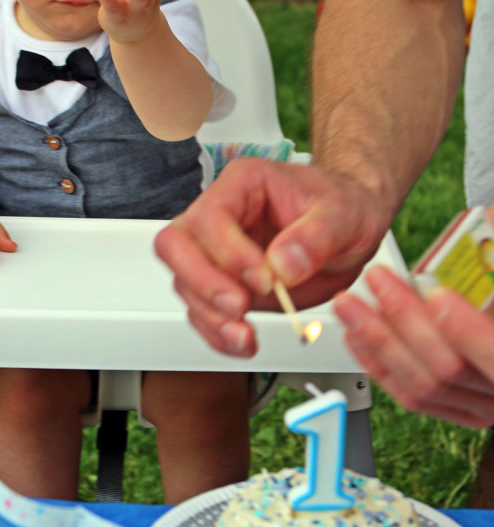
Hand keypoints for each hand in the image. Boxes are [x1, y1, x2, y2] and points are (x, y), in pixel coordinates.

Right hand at [154, 157, 389, 356]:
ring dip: (210, 316)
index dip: (229, 251)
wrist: (351, 230)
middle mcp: (221, 216)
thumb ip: (316, 237)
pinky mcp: (224, 285)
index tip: (264, 279)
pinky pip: (202, 311)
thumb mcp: (345, 215)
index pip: (210, 215)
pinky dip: (217, 333)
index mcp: (244, 184)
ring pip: (184, 282)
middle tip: (239, 307)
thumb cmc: (344, 208)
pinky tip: (242, 342)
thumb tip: (283, 264)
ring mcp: (217, 253)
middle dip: (202, 282)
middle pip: (175, 245)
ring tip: (245, 336)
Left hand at [333, 265, 493, 426]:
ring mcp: (481, 407)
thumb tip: (485, 230)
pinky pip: (411, 396)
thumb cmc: (493, 306)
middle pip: (449, 367)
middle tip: (377, 280)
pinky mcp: (457, 410)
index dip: (467, 330)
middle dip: (404, 319)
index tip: (439, 296)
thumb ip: (487, 271)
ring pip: (423, 384)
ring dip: (379, 340)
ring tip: (351, 304)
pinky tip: (356, 337)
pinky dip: (379, 365)